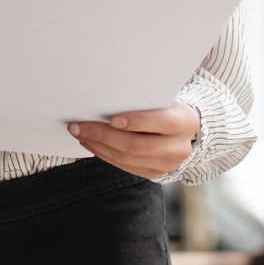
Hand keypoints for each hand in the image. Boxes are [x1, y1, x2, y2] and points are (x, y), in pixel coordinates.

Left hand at [67, 100, 200, 178]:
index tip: (111, 118)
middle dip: (104, 135)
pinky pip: (126, 167)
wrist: (186, 128)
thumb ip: (144, 97)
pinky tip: (90, 143)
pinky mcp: (155, 173)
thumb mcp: (163, 96)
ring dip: (99, 146)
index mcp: (183, 122)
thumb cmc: (167, 104)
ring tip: (79, 132)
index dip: (137, 122)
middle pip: (137, 145)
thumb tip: (108, 91)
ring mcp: (167, 164)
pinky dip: (105, 155)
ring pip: (128, 159)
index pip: (161, 123)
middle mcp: (178, 147)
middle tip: (78, 125)